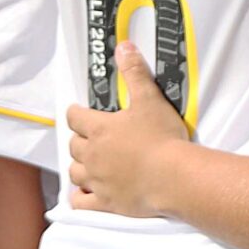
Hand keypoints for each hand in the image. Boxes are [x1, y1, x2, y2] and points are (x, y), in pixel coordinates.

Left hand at [64, 42, 184, 218]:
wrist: (174, 176)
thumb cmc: (163, 138)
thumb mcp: (150, 99)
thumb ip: (135, 72)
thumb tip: (123, 47)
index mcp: (100, 129)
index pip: (75, 117)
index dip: (76, 113)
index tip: (79, 111)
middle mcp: (93, 154)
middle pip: (73, 145)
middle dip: (80, 140)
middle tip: (91, 138)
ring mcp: (97, 179)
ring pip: (75, 172)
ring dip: (79, 166)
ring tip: (89, 164)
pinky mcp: (105, 201)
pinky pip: (81, 201)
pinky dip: (79, 197)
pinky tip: (84, 193)